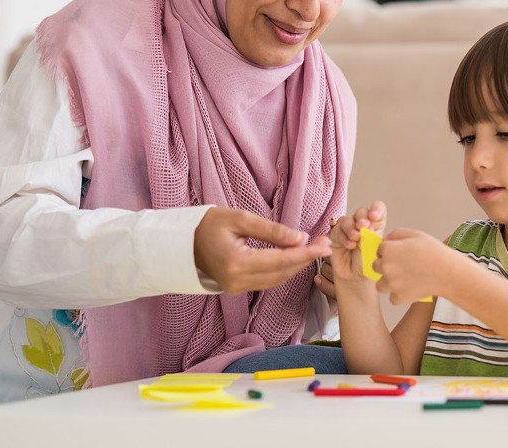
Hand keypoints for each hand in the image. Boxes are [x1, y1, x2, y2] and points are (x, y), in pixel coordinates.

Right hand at [193, 206, 330, 293]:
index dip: (306, 254)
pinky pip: (267, 281)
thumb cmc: (209, 224)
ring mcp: (236, 289)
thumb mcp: (240, 219)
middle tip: (324, 244)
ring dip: (296, 265)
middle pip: (282, 273)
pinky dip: (283, 270)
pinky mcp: (237, 289)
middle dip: (305, 260)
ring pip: (277, 280)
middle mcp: (238, 281)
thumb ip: (271, 230)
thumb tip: (300, 238)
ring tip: (313, 248)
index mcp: (237, 263)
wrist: (182, 242)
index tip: (325, 245)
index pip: (281, 261)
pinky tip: (294, 256)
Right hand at [327, 201, 386, 283]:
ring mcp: (348, 229)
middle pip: (361, 212)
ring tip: (355, 239)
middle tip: (363, 226)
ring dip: (351, 228)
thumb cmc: (368, 265)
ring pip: (347, 219)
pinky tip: (348, 245)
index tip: (374, 216)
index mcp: (376, 224)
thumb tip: (367, 221)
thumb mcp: (376, 247)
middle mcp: (362, 224)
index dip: (376, 209)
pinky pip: (337, 230)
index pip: (377, 208)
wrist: (355, 278)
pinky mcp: (336, 236)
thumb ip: (372, 233)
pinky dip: (343, 237)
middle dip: (362, 217)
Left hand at [374, 228, 453, 304]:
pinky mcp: (398, 297)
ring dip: (389, 283)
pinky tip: (410, 288)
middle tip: (402, 266)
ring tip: (404, 279)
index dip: (389, 251)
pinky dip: (399, 295)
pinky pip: (392, 298)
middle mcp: (386, 266)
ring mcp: (391, 283)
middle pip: (376, 267)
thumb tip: (386, 240)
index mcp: (388, 249)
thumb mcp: (415, 234)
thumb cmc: (434, 252)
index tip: (400, 254)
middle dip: (386, 266)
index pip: (379, 250)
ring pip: (380, 285)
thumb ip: (396, 234)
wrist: (447, 273)